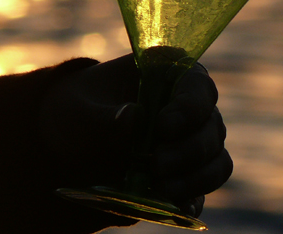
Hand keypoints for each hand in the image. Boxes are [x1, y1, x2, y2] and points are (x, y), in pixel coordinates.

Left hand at [39, 54, 232, 216]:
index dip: (189, 105)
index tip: (163, 128)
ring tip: (161, 189)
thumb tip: (135, 117)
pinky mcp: (186, 173)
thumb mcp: (76, 113)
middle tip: (157, 166)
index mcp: (167, 73)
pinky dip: (195, 198)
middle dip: (190, 149)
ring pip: (216, 158)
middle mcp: (189, 105)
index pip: (197, 84)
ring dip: (195, 177)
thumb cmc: (74, 114)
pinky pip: (205, 186)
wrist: (66, 148)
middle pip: (211, 125)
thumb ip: (103, 117)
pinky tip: (177, 209)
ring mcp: (191, 140)